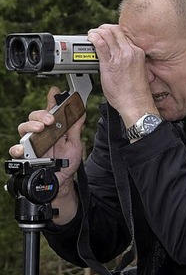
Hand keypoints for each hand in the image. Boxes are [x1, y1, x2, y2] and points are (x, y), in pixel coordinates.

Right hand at [9, 86, 84, 201]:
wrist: (62, 182)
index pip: (49, 112)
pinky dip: (17, 149)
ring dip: (30, 126)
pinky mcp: (24, 157)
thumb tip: (80, 112)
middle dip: (40, 115)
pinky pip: (16, 151)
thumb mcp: (74, 143)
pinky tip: (23, 149)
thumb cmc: (67, 162)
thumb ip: (75, 128)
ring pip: (23, 129)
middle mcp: (40, 134)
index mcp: (52, 129)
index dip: (51, 100)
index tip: (55, 92)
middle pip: (33, 117)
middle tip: (50, 119)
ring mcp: (30, 145)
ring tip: (39, 128)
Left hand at [88, 24, 154, 122]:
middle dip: (104, 28)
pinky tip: (90, 39)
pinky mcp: (109, 62)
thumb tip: (118, 58)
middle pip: (115, 30)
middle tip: (98, 32)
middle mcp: (130, 51)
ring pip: (107, 33)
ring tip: (91, 35)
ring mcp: (120, 56)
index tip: (108, 35)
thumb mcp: (137, 70)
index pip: (124, 34)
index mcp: (138, 53)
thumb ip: (129, 61)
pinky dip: (93, 38)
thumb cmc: (136, 92)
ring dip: (96, 31)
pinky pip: (99, 44)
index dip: (113, 32)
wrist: (136, 103)